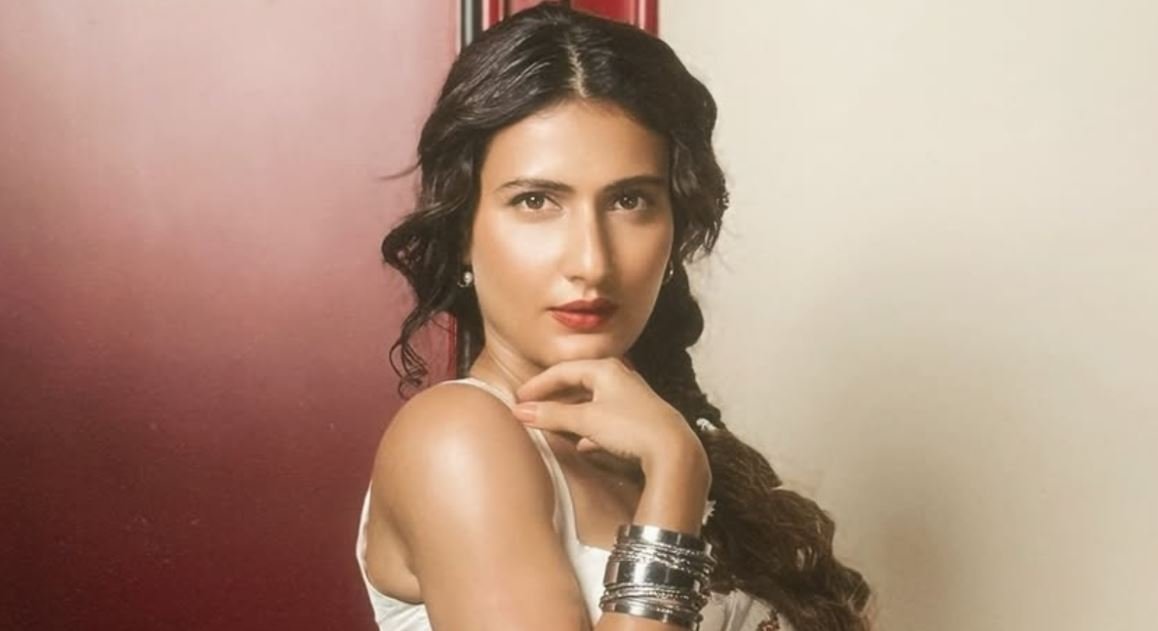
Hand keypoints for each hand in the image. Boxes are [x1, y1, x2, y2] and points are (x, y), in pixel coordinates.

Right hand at [512, 358, 707, 477]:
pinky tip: (582, 444)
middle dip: (554, 396)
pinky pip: (605, 420)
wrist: (673, 450)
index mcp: (606, 369)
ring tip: (552, 424)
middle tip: (532, 407)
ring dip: (570, 412)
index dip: (539, 384)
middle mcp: (619, 378)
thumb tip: (522, 411)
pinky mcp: (637, 419)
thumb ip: (553, 415)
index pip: (563, 370)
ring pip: (592, 402)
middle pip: (578, 382)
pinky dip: (589, 428)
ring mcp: (629, 399)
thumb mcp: (586, 420)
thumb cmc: (631, 427)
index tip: (520, 397)